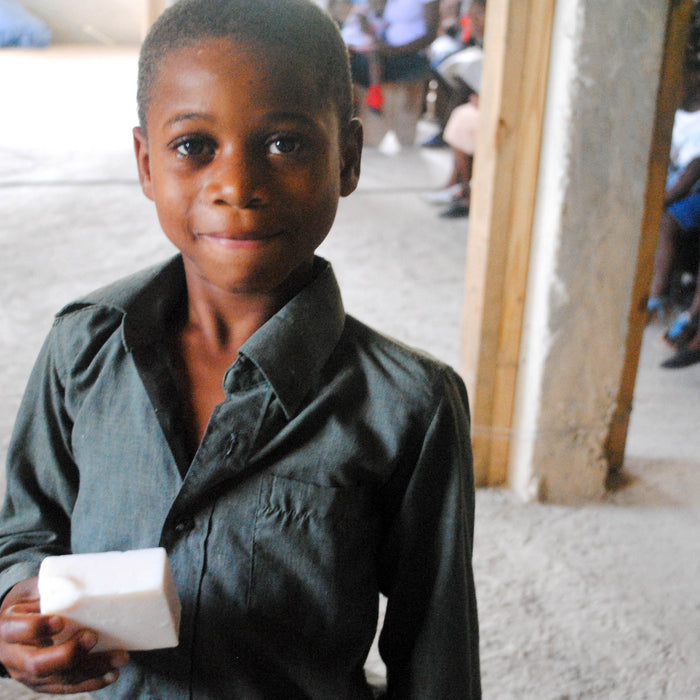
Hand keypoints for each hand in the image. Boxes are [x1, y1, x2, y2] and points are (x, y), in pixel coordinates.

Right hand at [0, 577, 128, 693]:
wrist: (17, 624)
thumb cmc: (32, 601)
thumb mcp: (34, 590)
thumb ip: (53, 588)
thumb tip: (90, 578)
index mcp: (7, 627)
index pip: (16, 631)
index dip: (36, 628)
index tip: (59, 620)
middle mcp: (14, 656)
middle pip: (37, 664)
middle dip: (69, 653)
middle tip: (93, 637)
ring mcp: (29, 675)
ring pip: (59, 678)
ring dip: (92, 668)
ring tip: (120, 656)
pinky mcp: (44, 684)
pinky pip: (68, 687)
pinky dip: (92, 681)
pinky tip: (112, 674)